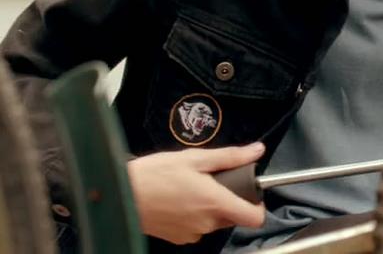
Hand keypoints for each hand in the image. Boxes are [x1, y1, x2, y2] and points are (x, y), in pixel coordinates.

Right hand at [127, 142, 266, 243]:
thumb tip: (257, 150)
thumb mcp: (194, 158)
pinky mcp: (178, 238)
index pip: (255, 218)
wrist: (119, 195)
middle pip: (233, 217)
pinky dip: (194, 215)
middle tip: (213, 181)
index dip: (258, 206)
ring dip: (210, 207)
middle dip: (229, 200)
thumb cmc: (154, 175)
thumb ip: (230, 157)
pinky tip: (179, 200)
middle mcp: (207, 224)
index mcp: (215, 203)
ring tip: (191, 188)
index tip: (251, 193)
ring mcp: (192, 234)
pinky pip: (197, 227)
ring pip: (214, 222)